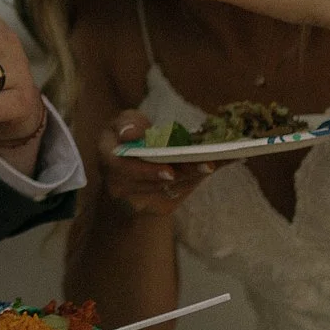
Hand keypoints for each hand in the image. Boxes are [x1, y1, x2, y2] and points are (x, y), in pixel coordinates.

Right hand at [100, 110, 218, 217]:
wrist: (128, 173)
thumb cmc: (127, 140)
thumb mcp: (123, 124)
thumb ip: (127, 122)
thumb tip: (132, 133)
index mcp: (108, 158)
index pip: (122, 168)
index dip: (147, 172)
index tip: (169, 171)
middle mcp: (120, 185)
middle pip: (154, 183)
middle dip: (183, 173)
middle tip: (207, 165)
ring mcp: (139, 201)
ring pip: (172, 189)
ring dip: (197, 175)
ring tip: (222, 160)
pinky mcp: (160, 206)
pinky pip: (182, 194)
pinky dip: (201, 178)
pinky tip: (221, 164)